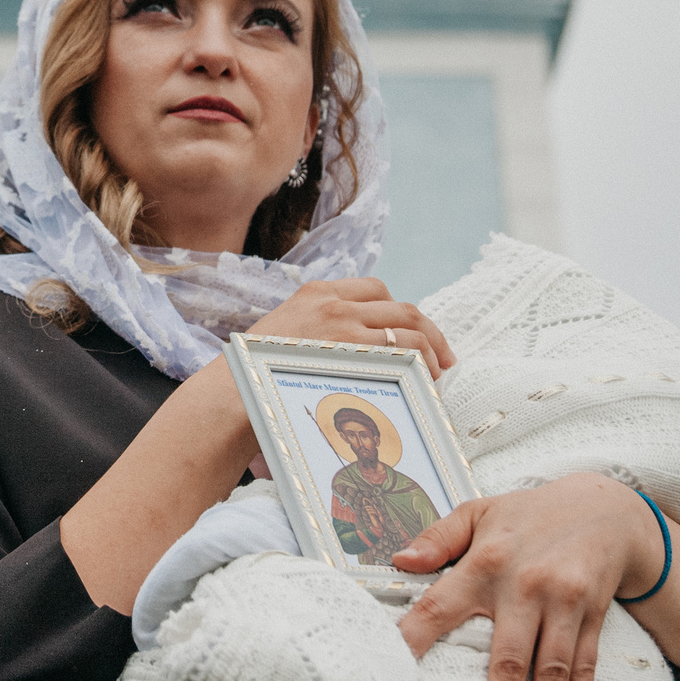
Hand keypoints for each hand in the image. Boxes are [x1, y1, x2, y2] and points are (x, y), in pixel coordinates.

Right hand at [247, 278, 453, 373]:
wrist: (235, 391)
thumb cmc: (255, 372)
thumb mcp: (285, 330)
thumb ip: (318, 328)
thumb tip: (351, 347)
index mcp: (318, 292)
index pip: (376, 289)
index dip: (402, 312)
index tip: (413, 331)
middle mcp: (335, 303)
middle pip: (401, 308)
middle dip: (430, 332)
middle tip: (443, 356)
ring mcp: (345, 327)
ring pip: (407, 330)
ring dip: (430, 352)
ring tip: (437, 373)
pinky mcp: (351, 353)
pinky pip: (400, 353)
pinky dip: (419, 365)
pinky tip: (422, 381)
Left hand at [391, 473, 664, 680]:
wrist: (605, 505)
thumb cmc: (530, 515)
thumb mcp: (479, 512)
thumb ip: (437, 537)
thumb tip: (398, 561)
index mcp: (485, 563)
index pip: (439, 608)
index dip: (413, 640)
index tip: (393, 678)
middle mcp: (524, 586)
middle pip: (509, 660)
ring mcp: (562, 603)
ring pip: (552, 672)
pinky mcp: (592, 615)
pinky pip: (587, 666)